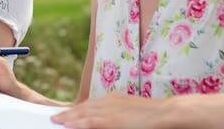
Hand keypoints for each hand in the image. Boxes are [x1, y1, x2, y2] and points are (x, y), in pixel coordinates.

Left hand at [51, 92, 176, 128]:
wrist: (167, 113)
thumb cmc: (155, 115)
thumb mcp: (133, 112)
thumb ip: (119, 115)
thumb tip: (115, 120)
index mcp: (114, 99)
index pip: (90, 104)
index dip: (78, 109)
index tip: (68, 114)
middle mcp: (108, 102)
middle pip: (83, 107)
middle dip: (69, 113)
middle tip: (56, 117)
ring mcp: (109, 110)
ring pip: (82, 113)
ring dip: (68, 117)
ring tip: (56, 121)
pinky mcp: (111, 120)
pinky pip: (89, 121)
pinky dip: (77, 122)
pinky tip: (67, 124)